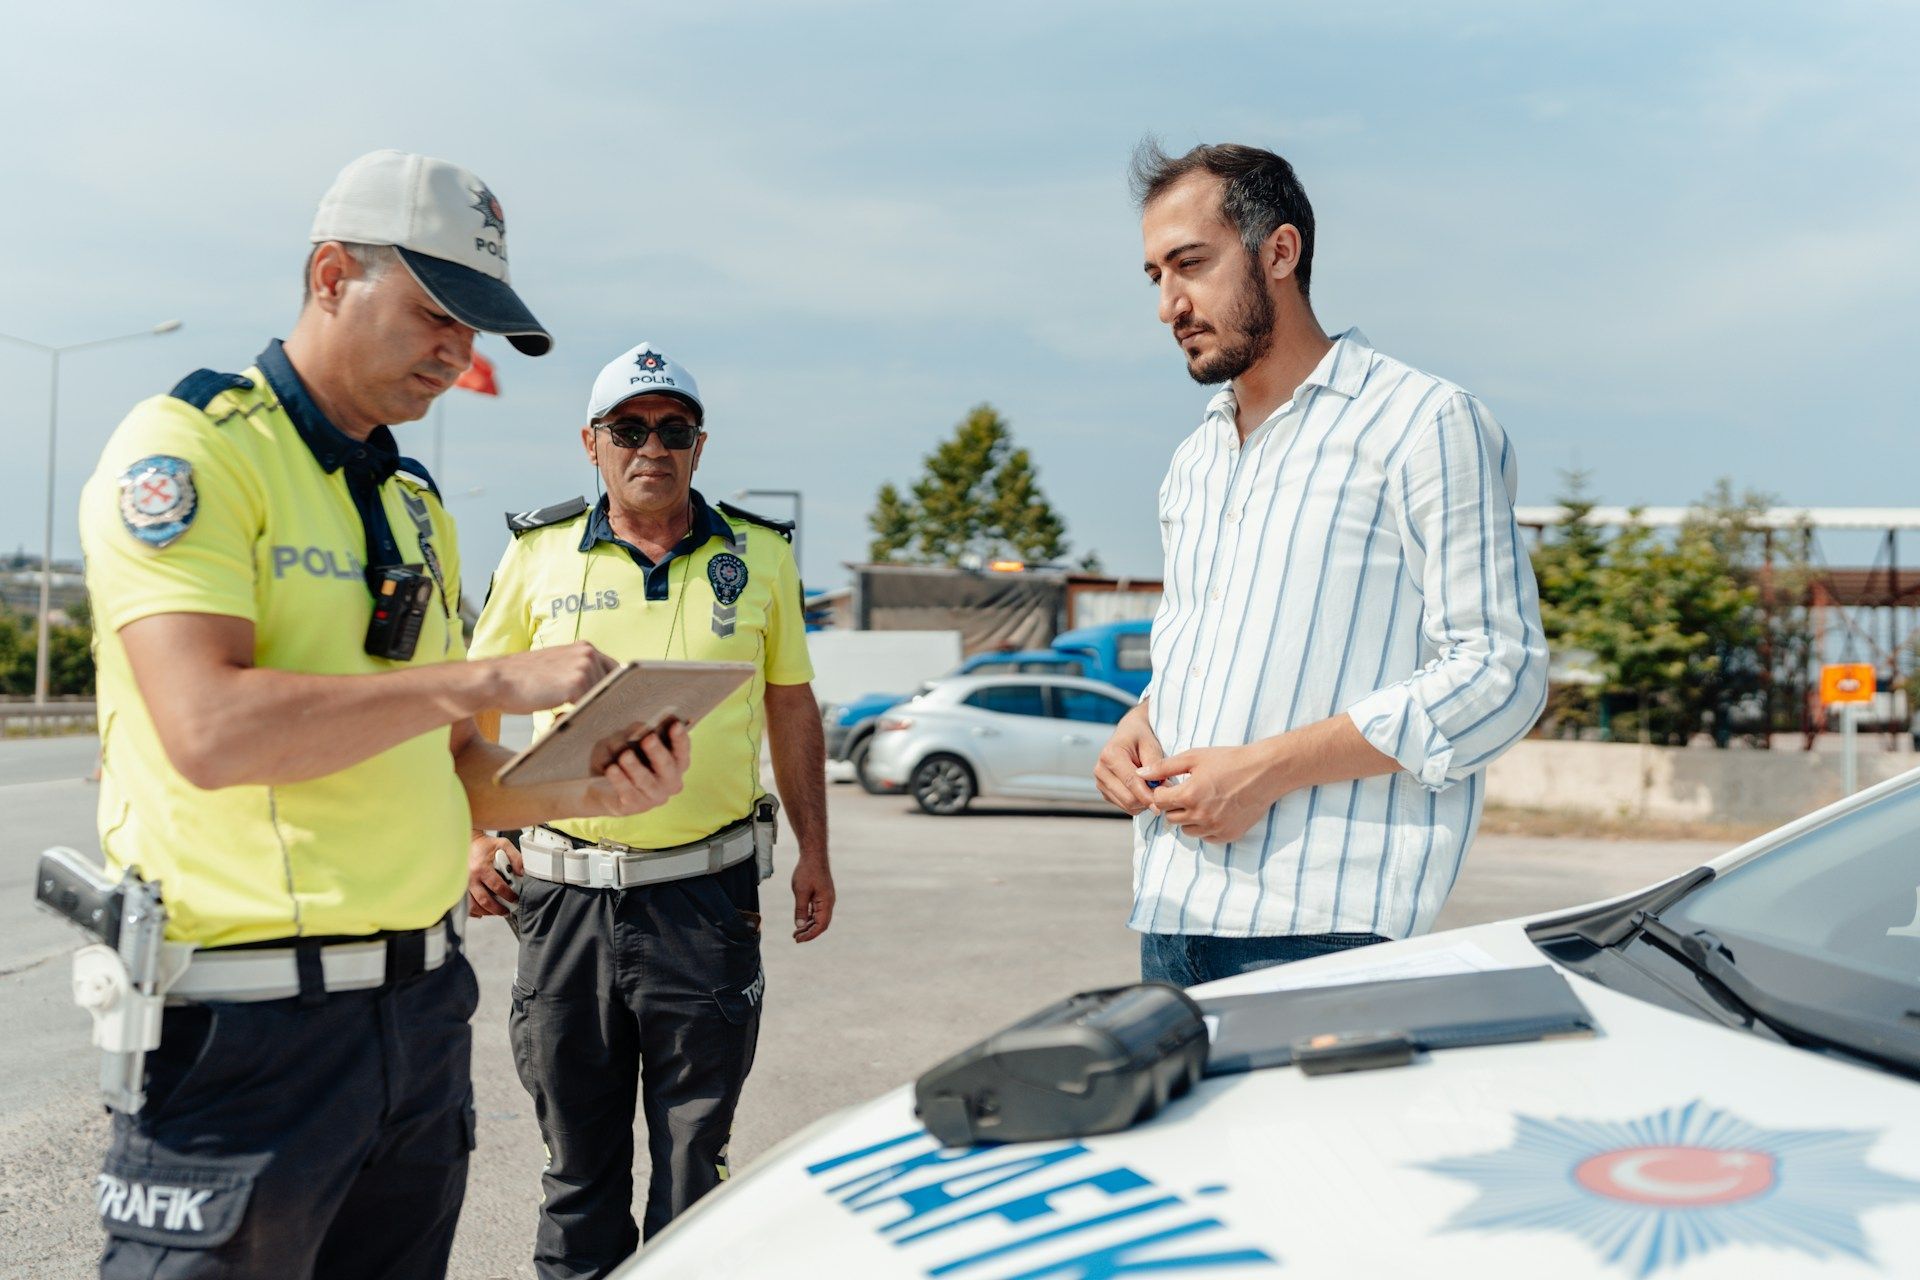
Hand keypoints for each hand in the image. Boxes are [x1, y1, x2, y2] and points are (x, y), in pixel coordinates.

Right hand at [468, 833, 521, 918]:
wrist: (468, 842)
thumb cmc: (485, 845)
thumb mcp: (504, 845)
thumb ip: (516, 858)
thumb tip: (522, 873)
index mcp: (482, 867)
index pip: (497, 886)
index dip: (508, 895)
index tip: (515, 898)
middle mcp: (470, 878)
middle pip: (484, 900)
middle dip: (497, 909)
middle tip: (507, 911)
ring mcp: (463, 884)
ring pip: (473, 906)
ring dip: (486, 912)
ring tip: (496, 912)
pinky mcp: (459, 888)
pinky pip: (465, 905)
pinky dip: (474, 911)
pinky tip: (482, 912)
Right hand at [482, 642, 619, 714]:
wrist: (497, 680)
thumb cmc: (523, 681)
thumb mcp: (557, 670)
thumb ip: (580, 676)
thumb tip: (604, 697)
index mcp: (585, 648)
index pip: (615, 673)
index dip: (613, 691)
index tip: (608, 706)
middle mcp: (588, 653)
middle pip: (613, 688)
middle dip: (601, 705)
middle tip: (574, 713)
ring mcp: (584, 667)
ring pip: (602, 700)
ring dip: (588, 712)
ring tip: (559, 712)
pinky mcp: (577, 683)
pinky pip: (589, 708)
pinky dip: (578, 717)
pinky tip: (557, 716)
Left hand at [582, 719, 691, 816]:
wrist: (602, 786)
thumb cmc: (621, 755)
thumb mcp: (627, 739)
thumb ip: (636, 733)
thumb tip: (641, 729)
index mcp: (676, 762)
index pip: (682, 750)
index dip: (679, 738)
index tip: (675, 725)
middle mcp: (671, 781)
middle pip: (666, 766)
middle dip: (657, 751)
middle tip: (649, 738)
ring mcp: (655, 797)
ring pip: (646, 781)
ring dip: (635, 767)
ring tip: (625, 755)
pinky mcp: (635, 806)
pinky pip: (629, 793)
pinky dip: (620, 780)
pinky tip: (612, 769)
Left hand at [791, 857, 834, 942]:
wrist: (813, 855)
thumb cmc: (807, 871)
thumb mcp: (801, 892)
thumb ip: (800, 910)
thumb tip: (799, 926)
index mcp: (826, 903)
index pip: (820, 925)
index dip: (810, 935)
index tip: (798, 940)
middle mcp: (829, 903)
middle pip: (821, 924)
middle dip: (809, 932)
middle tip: (795, 938)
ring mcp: (826, 899)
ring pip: (819, 918)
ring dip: (808, 926)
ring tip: (796, 932)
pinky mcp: (822, 895)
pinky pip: (817, 911)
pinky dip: (809, 917)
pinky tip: (801, 920)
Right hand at [1094, 704, 1164, 814]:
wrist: (1128, 733)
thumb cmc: (1141, 737)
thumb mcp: (1151, 744)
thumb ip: (1155, 764)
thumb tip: (1159, 787)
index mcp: (1110, 755)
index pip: (1131, 782)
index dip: (1148, 795)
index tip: (1163, 803)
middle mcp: (1101, 770)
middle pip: (1128, 798)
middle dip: (1148, 799)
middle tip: (1164, 793)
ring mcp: (1100, 782)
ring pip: (1127, 805)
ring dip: (1144, 802)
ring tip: (1154, 788)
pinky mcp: (1104, 791)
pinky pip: (1125, 806)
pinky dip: (1138, 803)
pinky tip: (1144, 789)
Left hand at [1139, 742, 1282, 843]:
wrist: (1265, 773)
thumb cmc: (1229, 760)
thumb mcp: (1194, 757)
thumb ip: (1164, 767)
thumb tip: (1139, 774)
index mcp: (1189, 795)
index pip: (1159, 802)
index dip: (1162, 792)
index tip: (1171, 785)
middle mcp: (1200, 816)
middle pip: (1170, 818)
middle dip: (1174, 805)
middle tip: (1188, 791)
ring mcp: (1215, 828)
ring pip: (1187, 830)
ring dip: (1188, 818)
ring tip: (1202, 800)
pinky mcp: (1228, 835)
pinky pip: (1205, 837)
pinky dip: (1205, 827)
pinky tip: (1215, 810)